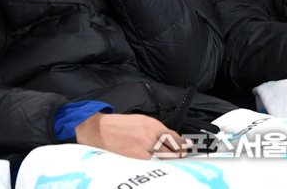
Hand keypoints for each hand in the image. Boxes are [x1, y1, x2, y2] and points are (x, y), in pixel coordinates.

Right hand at [75, 113, 189, 159]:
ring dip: (166, 161)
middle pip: (172, 151)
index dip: (183, 145)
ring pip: (162, 160)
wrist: (100, 131)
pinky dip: (153, 166)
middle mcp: (149, 137)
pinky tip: (154, 165)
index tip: (187, 147)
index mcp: (152, 125)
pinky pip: (150, 165)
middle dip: (177, 155)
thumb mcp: (142, 121)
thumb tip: (173, 139)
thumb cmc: (120, 126)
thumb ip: (158, 130)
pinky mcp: (134, 161)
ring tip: (167, 161)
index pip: (175, 138)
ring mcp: (142, 150)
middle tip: (180, 156)